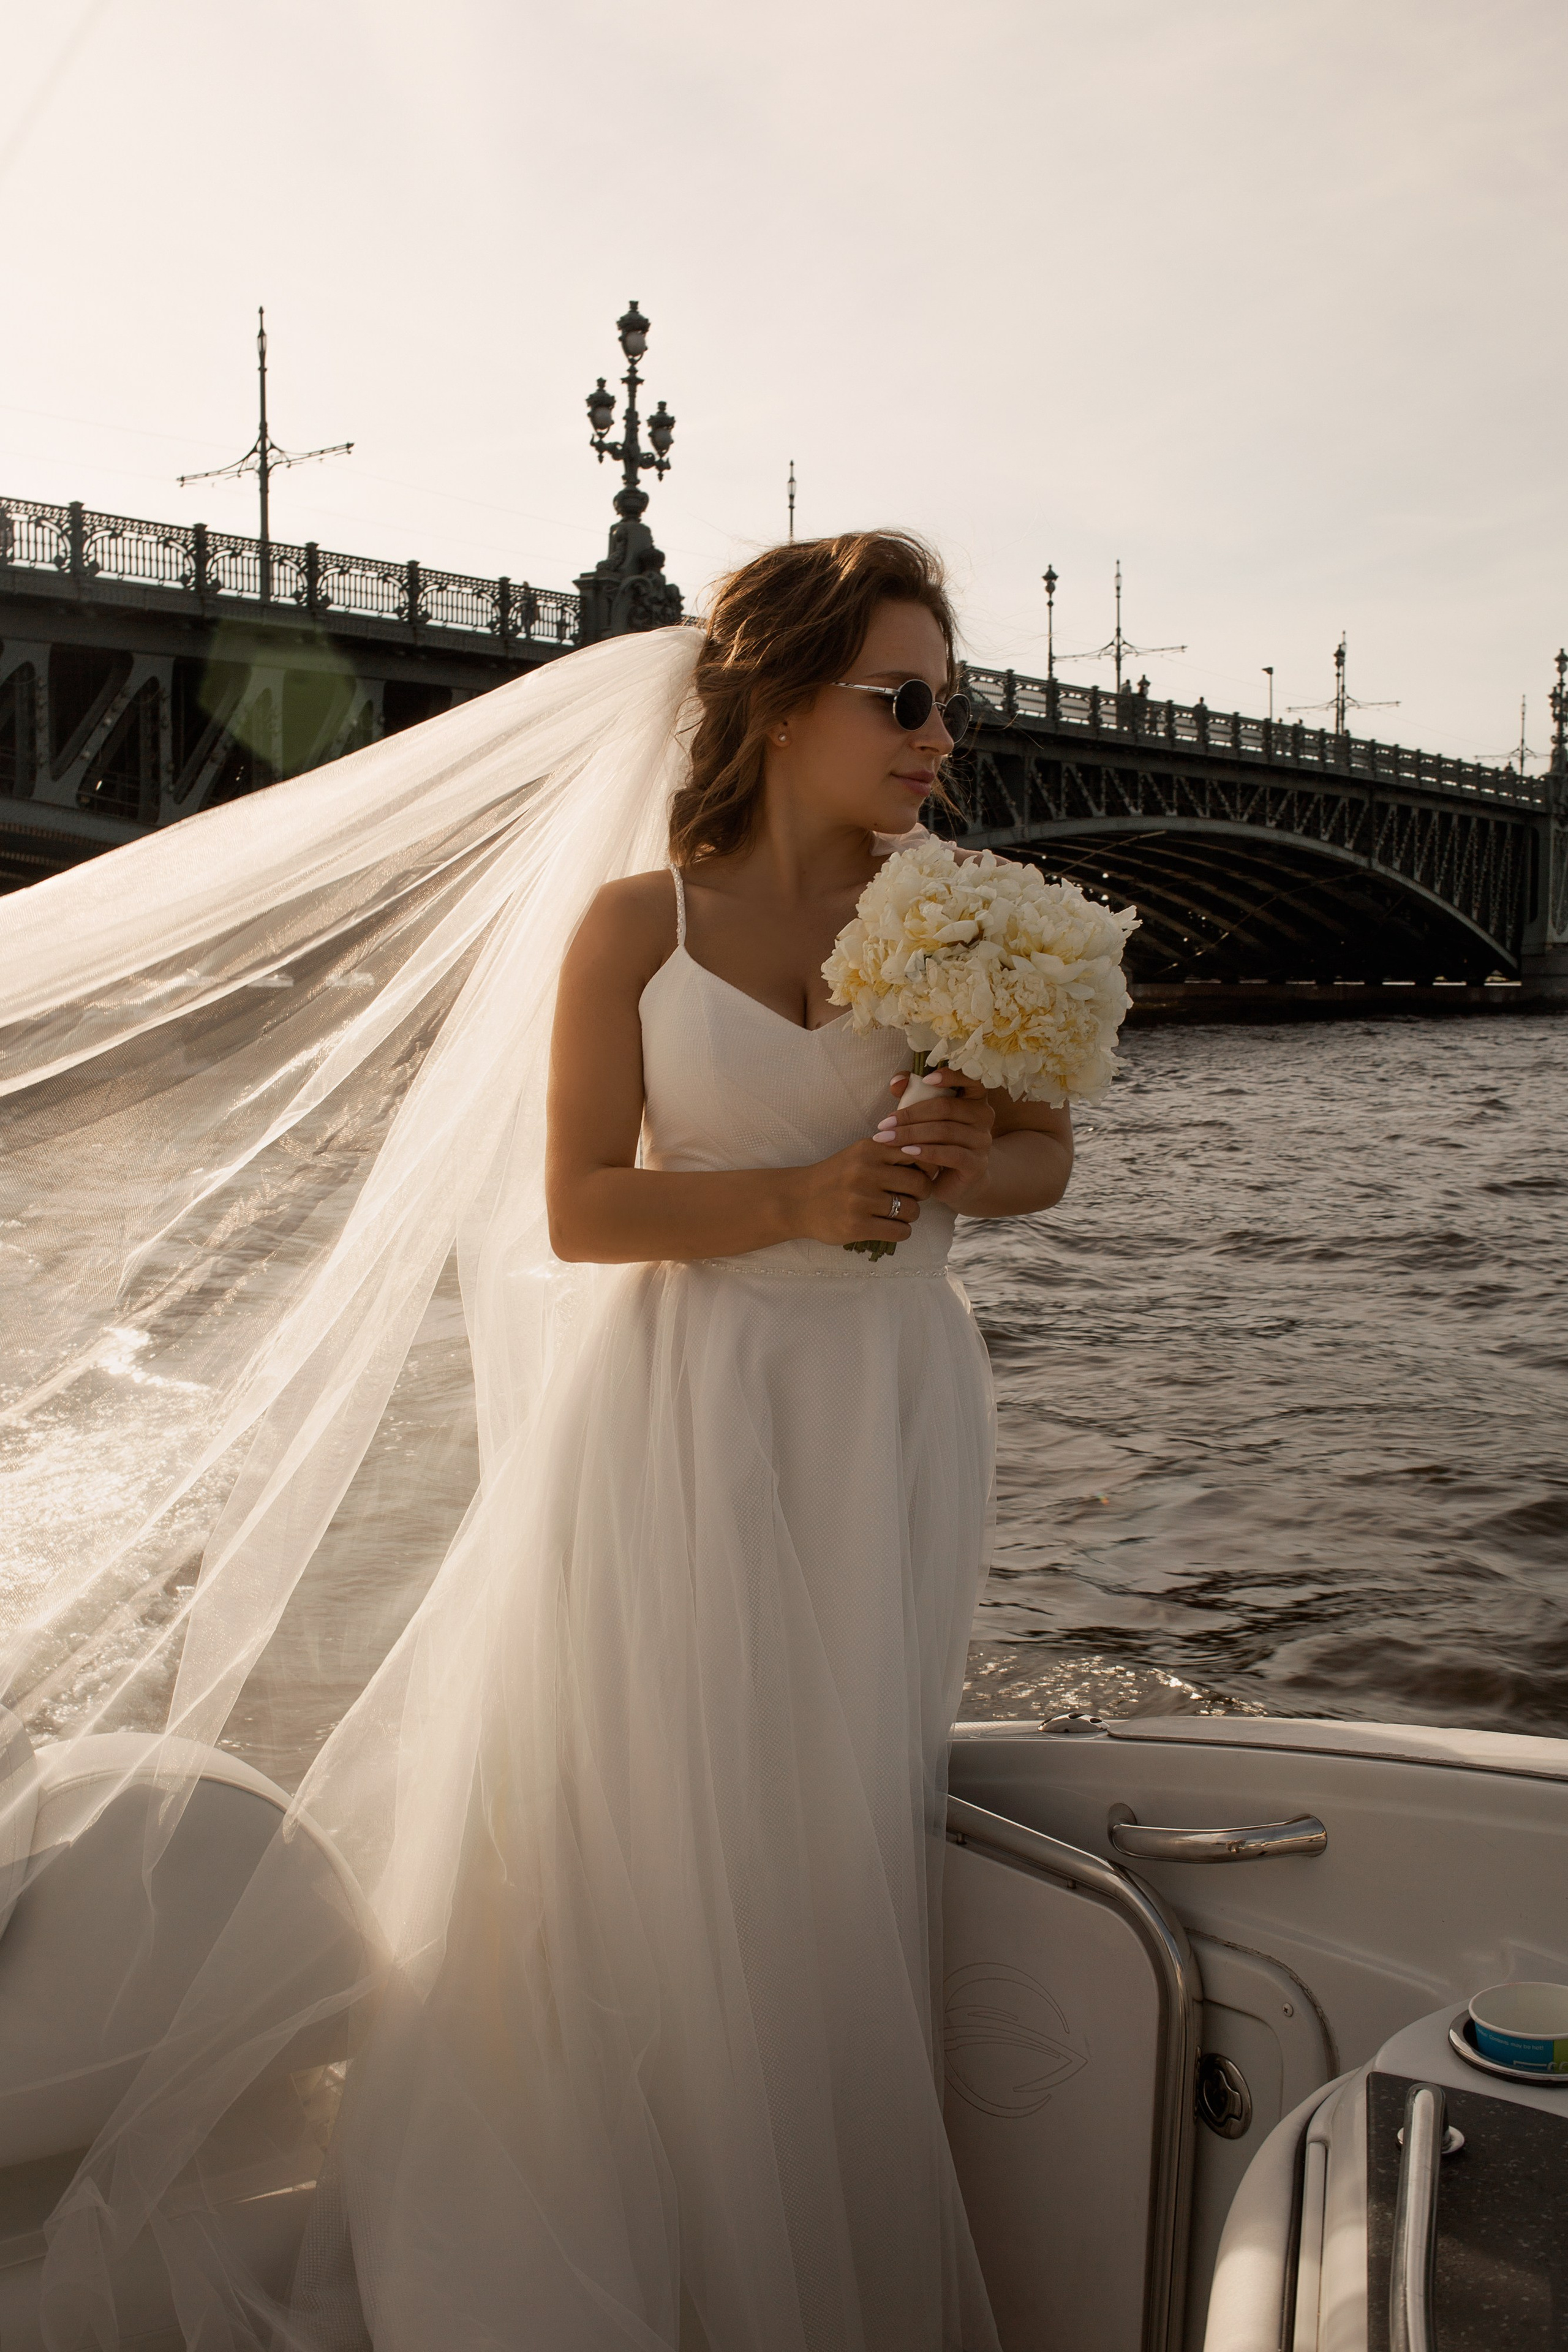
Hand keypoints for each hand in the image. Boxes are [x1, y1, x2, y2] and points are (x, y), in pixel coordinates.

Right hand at [790, 1137, 936, 1246]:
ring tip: (895, 1213)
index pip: (918, 1154)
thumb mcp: (861, 1154)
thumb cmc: (837, 1177)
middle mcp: (865, 1172)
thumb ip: (892, 1152)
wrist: (797, 1200)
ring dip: (909, 1215)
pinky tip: (889, 1227)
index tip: (918, 1175)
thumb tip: (934, 1160)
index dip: (926, 1167)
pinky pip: (900, 1232)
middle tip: (908, 1197)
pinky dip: (901, 1231)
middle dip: (921, 1195)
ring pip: (912, 1211)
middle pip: (920, 1185)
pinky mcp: (856, 1226)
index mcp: (870, 1149)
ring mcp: (860, 1200)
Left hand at [875, 1070, 994, 1209]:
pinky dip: (928, 1152)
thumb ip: (911, 1093)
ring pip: (946, 1131)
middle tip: (884, 1124)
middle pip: (946, 1108)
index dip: (952, 1075)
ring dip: (912, 1134)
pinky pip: (952, 1155)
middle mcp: (983, 1116)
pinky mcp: (977, 1164)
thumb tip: (897, 1082)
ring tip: (887, 1139)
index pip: (971, 1079)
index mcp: (975, 1098)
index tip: (926, 1079)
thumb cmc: (937, 1142)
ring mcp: (982, 1141)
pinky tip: (908, 1152)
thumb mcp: (924, 1115)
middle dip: (911, 1115)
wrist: (953, 1182)